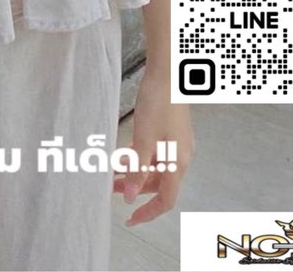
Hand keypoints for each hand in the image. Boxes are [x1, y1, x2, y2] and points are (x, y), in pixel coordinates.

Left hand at [113, 63, 193, 225]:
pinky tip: (125, 152)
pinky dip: (141, 157)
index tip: (130, 219)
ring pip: (156, 167)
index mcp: (178, 163)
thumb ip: (136, 170)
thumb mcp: (143, 139)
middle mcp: (181, 157)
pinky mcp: (172, 131)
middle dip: (135, 188)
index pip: (165, 199)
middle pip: (159, 183)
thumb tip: (128, 198)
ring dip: (135, 171)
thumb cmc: (158, 104)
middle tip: (111, 188)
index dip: (148, 212)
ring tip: (112, 170)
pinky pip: (156, 152)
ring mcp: (178, 143)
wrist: (169, 73)